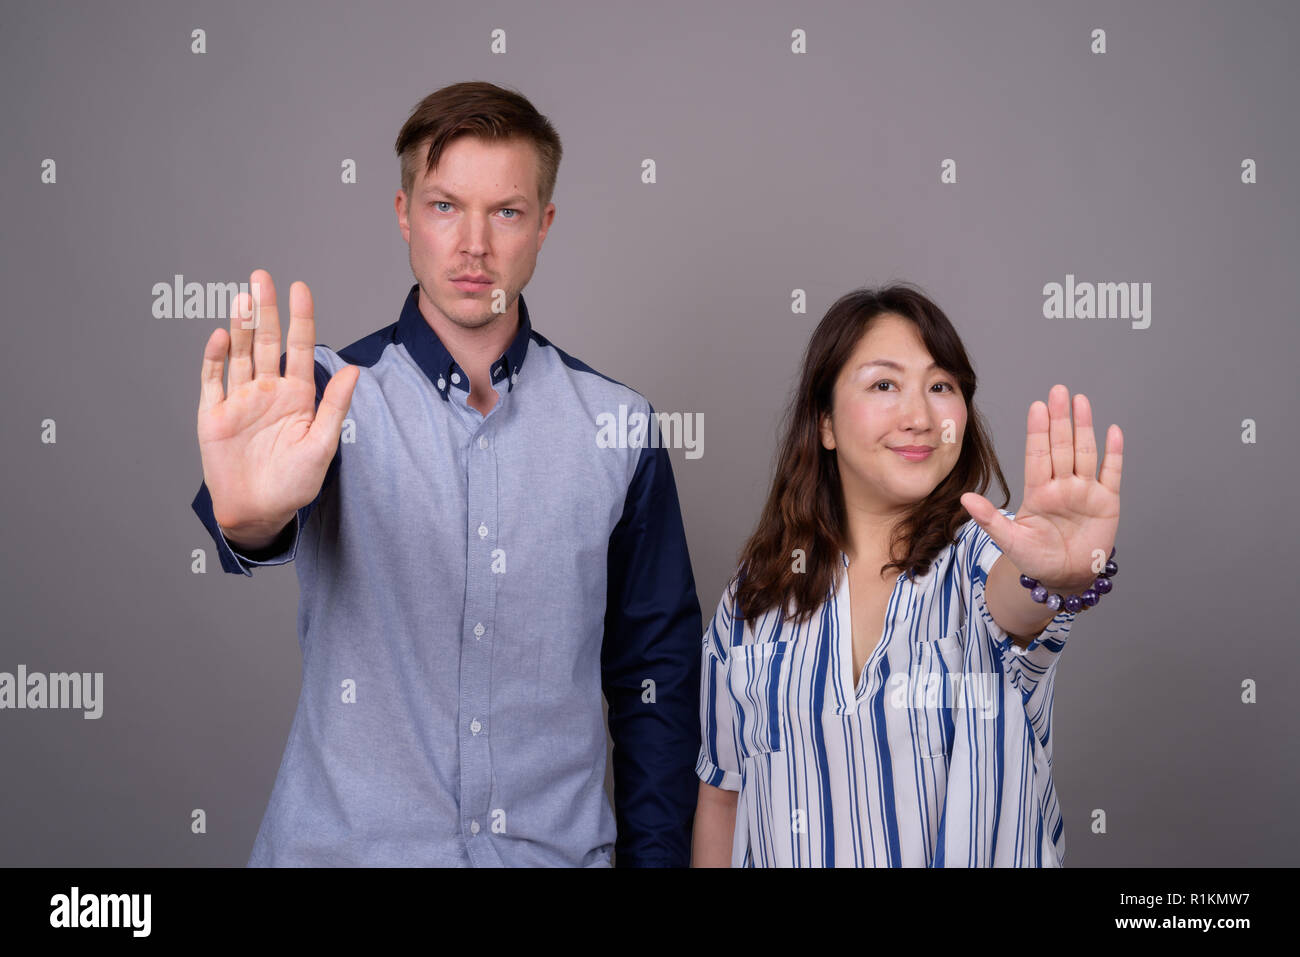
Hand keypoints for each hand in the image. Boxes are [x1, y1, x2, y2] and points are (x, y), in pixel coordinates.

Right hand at [197, 269, 358, 532]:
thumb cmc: (294, 483)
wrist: (259, 512)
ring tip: (244, 297)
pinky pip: (214, 381)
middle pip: (266, 343)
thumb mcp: (322, 445)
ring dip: (242, 326)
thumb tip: (354, 370)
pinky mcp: (215, 415)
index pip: (299, 348)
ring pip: (241, 354)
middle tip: (263, 277)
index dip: (300, 318)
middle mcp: (268, 391)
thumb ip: (335, 406)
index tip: (300, 288)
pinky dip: (216, 358)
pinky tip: (222, 336)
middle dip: (266, 310)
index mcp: (297, 396)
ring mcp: (240, 401)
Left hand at [961, 384, 1121, 591]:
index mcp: (1038, 491)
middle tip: (1058, 390)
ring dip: (1084, 427)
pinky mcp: (1107, 502)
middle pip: (1061, 446)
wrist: (1066, 578)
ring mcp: (1085, 491)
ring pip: (1085, 452)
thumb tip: (964, 499)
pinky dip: (1114, 453)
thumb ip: (990, 519)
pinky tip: (1113, 431)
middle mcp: (1062, 485)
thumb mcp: (1010, 541)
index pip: (1037, 455)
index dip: (1038, 431)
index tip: (1036, 407)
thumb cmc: (1036, 560)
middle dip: (1060, 419)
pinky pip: (1111, 473)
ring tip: (1080, 401)